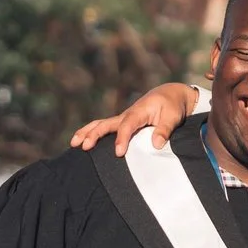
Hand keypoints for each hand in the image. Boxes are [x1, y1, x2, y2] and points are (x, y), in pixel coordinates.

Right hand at [69, 82, 201, 154]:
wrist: (170, 94)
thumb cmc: (173, 105)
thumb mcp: (173, 116)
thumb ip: (165, 129)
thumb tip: (155, 145)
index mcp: (139, 111)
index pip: (127, 126)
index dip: (122, 139)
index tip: (119, 153)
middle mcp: (128, 114)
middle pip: (106, 123)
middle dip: (94, 135)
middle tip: (84, 147)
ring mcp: (123, 118)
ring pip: (101, 124)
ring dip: (87, 132)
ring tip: (74, 144)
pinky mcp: (123, 122)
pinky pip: (105, 127)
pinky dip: (92, 133)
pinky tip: (84, 143)